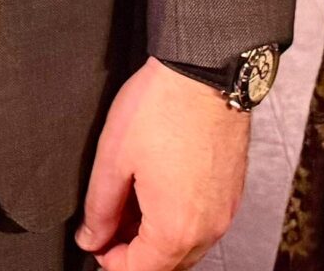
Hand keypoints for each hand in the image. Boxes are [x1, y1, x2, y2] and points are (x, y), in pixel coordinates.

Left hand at [76, 59, 250, 269]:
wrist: (206, 72)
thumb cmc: (161, 108)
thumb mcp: (113, 158)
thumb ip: (100, 208)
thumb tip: (92, 237)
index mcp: (175, 229)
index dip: (111, 263)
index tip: (95, 244)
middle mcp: (207, 229)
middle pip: (167, 265)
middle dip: (134, 254)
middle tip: (108, 226)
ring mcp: (225, 212)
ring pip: (187, 247)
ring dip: (156, 239)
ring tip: (130, 205)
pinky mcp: (232, 194)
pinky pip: (203, 225)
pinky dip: (179, 221)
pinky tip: (157, 193)